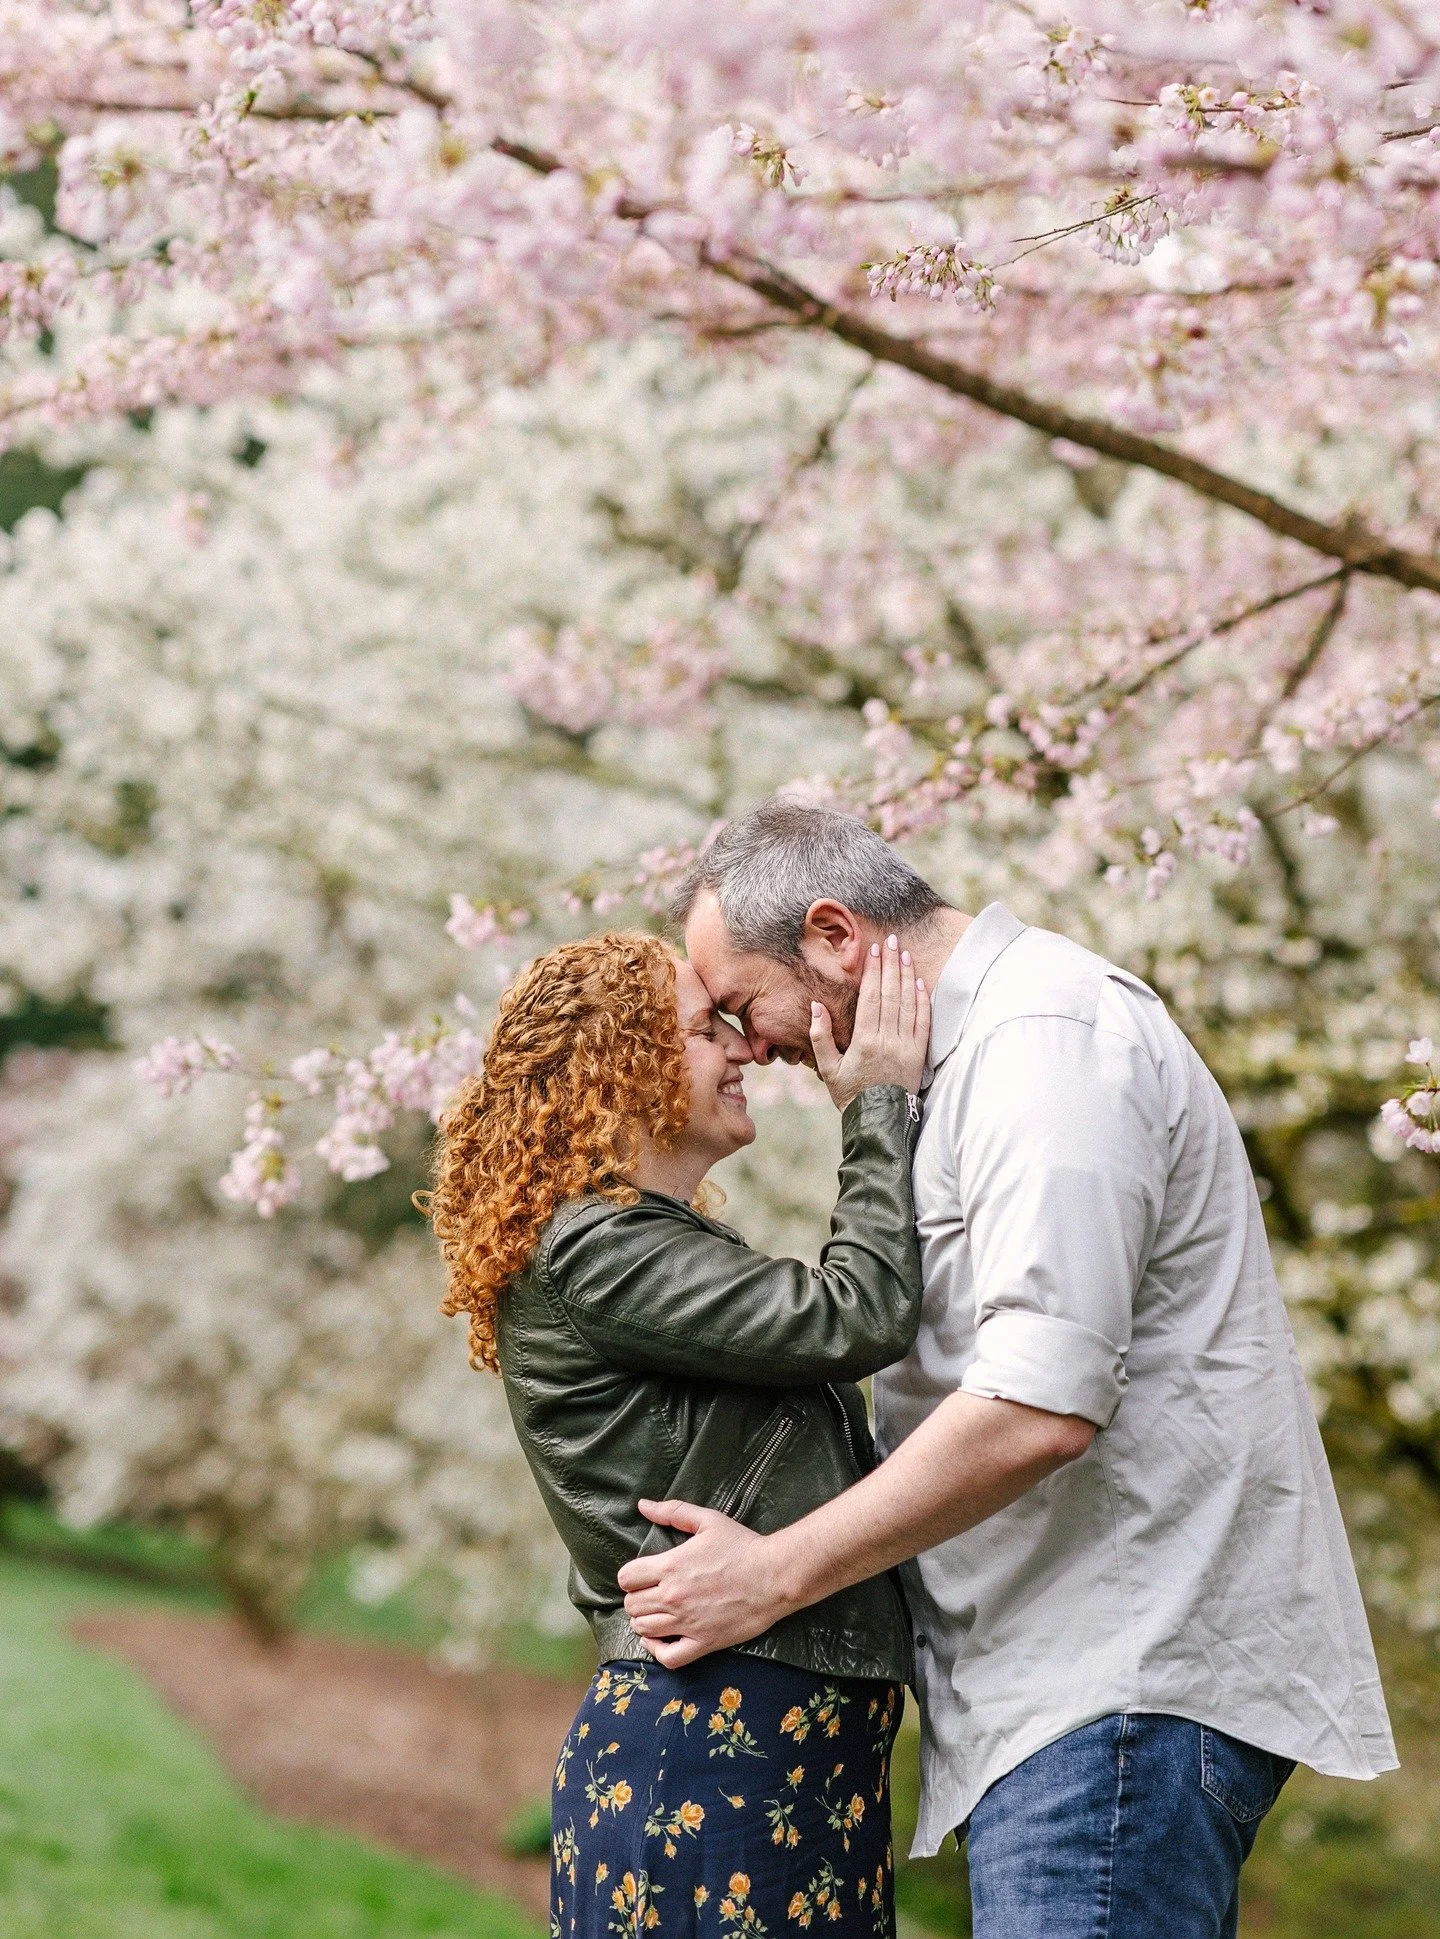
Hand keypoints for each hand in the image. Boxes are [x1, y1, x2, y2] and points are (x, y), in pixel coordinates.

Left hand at [616, 1499, 792, 1668]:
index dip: (630, 1576)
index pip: (627, 1578)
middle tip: (650, 1593)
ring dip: (644, 1620)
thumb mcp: (708, 1520)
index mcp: (671, 1566)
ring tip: (655, 1613)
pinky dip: (657, 1650)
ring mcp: (687, 1622)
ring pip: (644, 1629)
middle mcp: (673, 1597)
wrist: (774, 1575)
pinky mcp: (703, 1642)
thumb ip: (672, 1512)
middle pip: (631, 1605)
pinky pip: (668, 1657)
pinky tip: (660, 1640)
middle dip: (636, 1598)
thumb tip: (643, 1505)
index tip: (642, 1575)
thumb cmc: (742, 1545)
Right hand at [810, 933, 929, 1109]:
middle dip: (892, 965)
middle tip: (892, 941)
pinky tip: (920, 983)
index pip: (871, 998)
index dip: (873, 972)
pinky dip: (923, 1001)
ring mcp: (906, 1047)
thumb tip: (816, 1007)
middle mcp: (888, 1041)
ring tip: (905, 954)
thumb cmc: (851, 1095)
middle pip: (891, 994)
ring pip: (909, 1004)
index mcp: (864, 1041)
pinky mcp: (919, 1054)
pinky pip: (923, 1021)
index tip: (874, 951)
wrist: (879, 1122)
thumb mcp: (828, 1068)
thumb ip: (820, 1037)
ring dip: (908, 976)